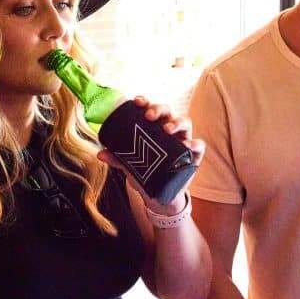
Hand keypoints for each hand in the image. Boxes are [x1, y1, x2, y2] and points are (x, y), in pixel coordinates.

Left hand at [98, 96, 204, 212]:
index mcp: (154, 128)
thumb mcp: (131, 167)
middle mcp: (170, 131)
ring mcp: (183, 141)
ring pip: (185, 123)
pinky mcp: (194, 156)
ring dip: (176, 123)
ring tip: (166, 129)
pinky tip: (188, 146)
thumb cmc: (147, 174)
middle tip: (149, 116)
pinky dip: (194, 144)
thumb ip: (118, 159)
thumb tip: (100, 154)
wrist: (160, 197)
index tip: (136, 101)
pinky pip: (199, 146)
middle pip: (168, 112)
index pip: (151, 109)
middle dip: (159, 109)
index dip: (146, 102)